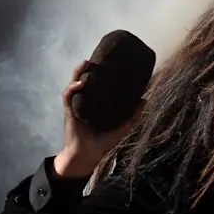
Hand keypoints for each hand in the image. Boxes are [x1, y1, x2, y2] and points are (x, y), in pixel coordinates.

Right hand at [52, 60, 137, 178]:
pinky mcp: (69, 112)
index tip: (108, 62)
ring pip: (73, 84)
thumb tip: (145, 99)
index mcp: (95, 104)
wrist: (88, 156)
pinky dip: (73, 88)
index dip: (99, 73)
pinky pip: (68, 96)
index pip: (96, 84)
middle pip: (83, 80)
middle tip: (95, 58)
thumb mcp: (122, 127)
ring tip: (86, 62)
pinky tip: (81, 82)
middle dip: (87, 68)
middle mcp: (84, 102)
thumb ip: (133, 115)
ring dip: (78, 72)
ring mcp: (75, 106)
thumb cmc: (103, 143)